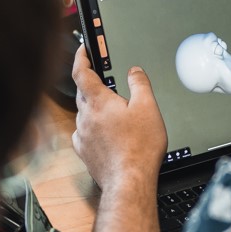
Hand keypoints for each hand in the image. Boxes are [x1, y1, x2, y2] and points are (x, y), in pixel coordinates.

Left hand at [71, 46, 167, 191]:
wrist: (129, 181)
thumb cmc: (139, 148)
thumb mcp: (148, 107)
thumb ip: (140, 84)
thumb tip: (135, 71)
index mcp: (99, 102)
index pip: (82, 72)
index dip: (81, 57)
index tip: (83, 50)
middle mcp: (85, 117)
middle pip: (83, 93)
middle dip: (92, 85)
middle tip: (106, 82)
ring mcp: (83, 136)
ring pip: (84, 114)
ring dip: (95, 109)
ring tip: (114, 113)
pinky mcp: (84, 152)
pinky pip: (84, 133)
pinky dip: (93, 128)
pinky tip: (106, 134)